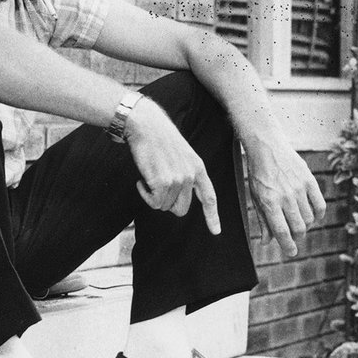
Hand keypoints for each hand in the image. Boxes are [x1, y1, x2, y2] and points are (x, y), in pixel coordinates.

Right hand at [124, 98, 221, 235]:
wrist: (146, 125)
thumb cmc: (160, 139)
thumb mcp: (181, 154)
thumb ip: (185, 174)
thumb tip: (179, 199)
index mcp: (198, 168)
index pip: (209, 197)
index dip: (212, 216)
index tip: (216, 231)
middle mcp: (190, 176)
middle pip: (181, 209)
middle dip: (167, 204)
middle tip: (157, 188)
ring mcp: (177, 180)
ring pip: (164, 206)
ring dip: (153, 195)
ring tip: (150, 175)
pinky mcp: (162, 183)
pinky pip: (153, 202)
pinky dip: (144, 194)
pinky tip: (141, 179)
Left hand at [244, 134, 325, 256]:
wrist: (267, 146)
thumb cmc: (259, 173)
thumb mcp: (255, 196)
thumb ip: (263, 220)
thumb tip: (267, 242)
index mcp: (269, 201)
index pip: (282, 232)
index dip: (288, 246)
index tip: (291, 252)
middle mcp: (285, 196)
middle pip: (298, 228)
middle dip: (297, 237)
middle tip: (293, 236)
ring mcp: (299, 188)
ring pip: (309, 218)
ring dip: (306, 225)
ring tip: (299, 222)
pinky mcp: (309, 180)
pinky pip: (320, 205)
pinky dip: (318, 214)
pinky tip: (313, 215)